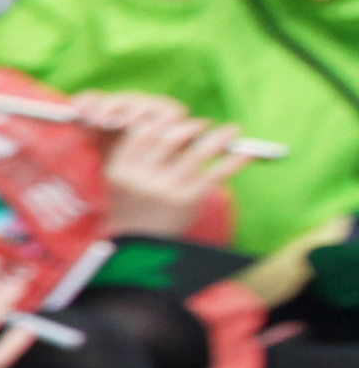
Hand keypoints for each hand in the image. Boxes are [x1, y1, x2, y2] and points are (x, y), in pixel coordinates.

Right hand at [95, 96, 254, 236]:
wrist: (140, 249)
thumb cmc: (137, 208)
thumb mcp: (127, 181)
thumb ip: (144, 156)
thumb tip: (183, 126)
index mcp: (120, 170)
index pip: (143, 133)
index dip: (162, 122)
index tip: (177, 118)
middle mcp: (140, 177)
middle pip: (168, 138)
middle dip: (191, 127)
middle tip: (204, 124)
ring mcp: (164, 188)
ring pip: (196, 152)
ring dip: (219, 137)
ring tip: (233, 130)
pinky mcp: (188, 200)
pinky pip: (216, 173)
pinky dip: (235, 161)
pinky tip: (247, 155)